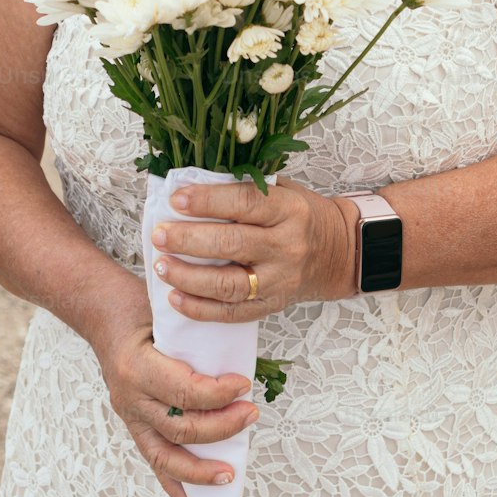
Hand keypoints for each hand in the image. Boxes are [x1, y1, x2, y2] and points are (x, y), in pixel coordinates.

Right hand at [93, 308, 259, 496]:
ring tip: (230, 473)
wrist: (101, 312)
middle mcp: (130, 396)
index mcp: (137, 365)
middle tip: (250, 415)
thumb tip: (241, 355)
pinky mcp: (132, 424)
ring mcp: (129, 415)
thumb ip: (197, 335)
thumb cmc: (137, 307)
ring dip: (201, 468)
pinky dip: (173, 483)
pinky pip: (152, 460)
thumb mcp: (167, 311)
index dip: (218, 394)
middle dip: (222, 427)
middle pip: (180, 427)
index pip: (184, 391)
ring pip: (166, 455)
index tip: (243, 385)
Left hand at [150, 174, 357, 322]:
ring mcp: (279, 281)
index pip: (244, 203)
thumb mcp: (283, 190)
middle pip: (231, 244)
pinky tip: (176, 297)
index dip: (207, 201)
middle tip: (159, 234)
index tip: (176, 199)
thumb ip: (245, 188)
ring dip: (189, 276)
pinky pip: (231, 312)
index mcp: (289, 209)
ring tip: (161, 265)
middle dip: (189, 239)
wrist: (337, 252)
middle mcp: (286, 246)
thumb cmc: (300, 214)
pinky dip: (200, 308)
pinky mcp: (271, 306)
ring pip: (228, 284)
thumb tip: (192, 183)